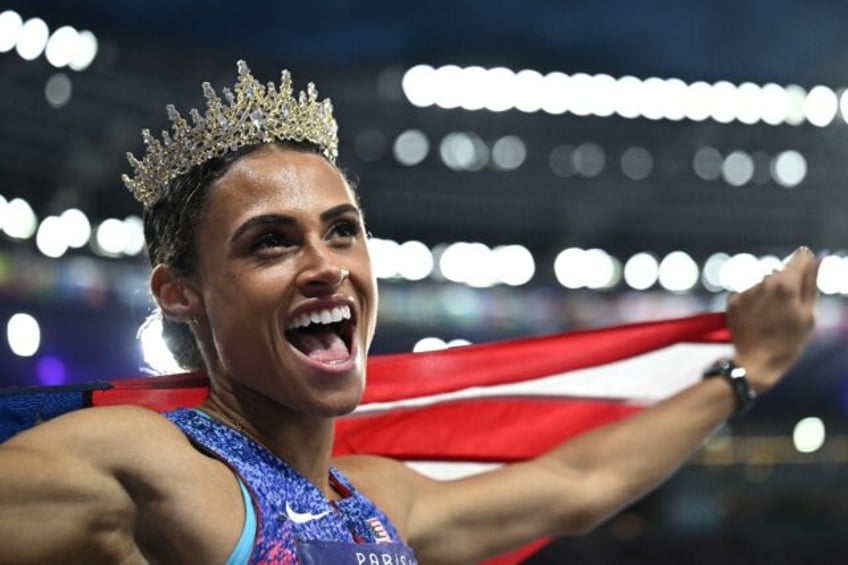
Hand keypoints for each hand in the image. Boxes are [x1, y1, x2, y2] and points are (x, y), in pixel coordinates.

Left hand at [726, 247, 818, 392]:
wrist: (756, 363)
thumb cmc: (788, 342)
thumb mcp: (808, 316)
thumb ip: (811, 284)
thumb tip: (816, 259)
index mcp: (786, 285)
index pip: (800, 258)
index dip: (806, 264)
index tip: (807, 274)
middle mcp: (764, 283)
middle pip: (780, 272)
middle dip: (786, 285)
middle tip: (788, 309)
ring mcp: (746, 291)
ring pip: (763, 284)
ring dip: (769, 294)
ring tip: (771, 318)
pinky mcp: (732, 300)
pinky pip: (748, 294)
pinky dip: (753, 302)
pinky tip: (757, 319)